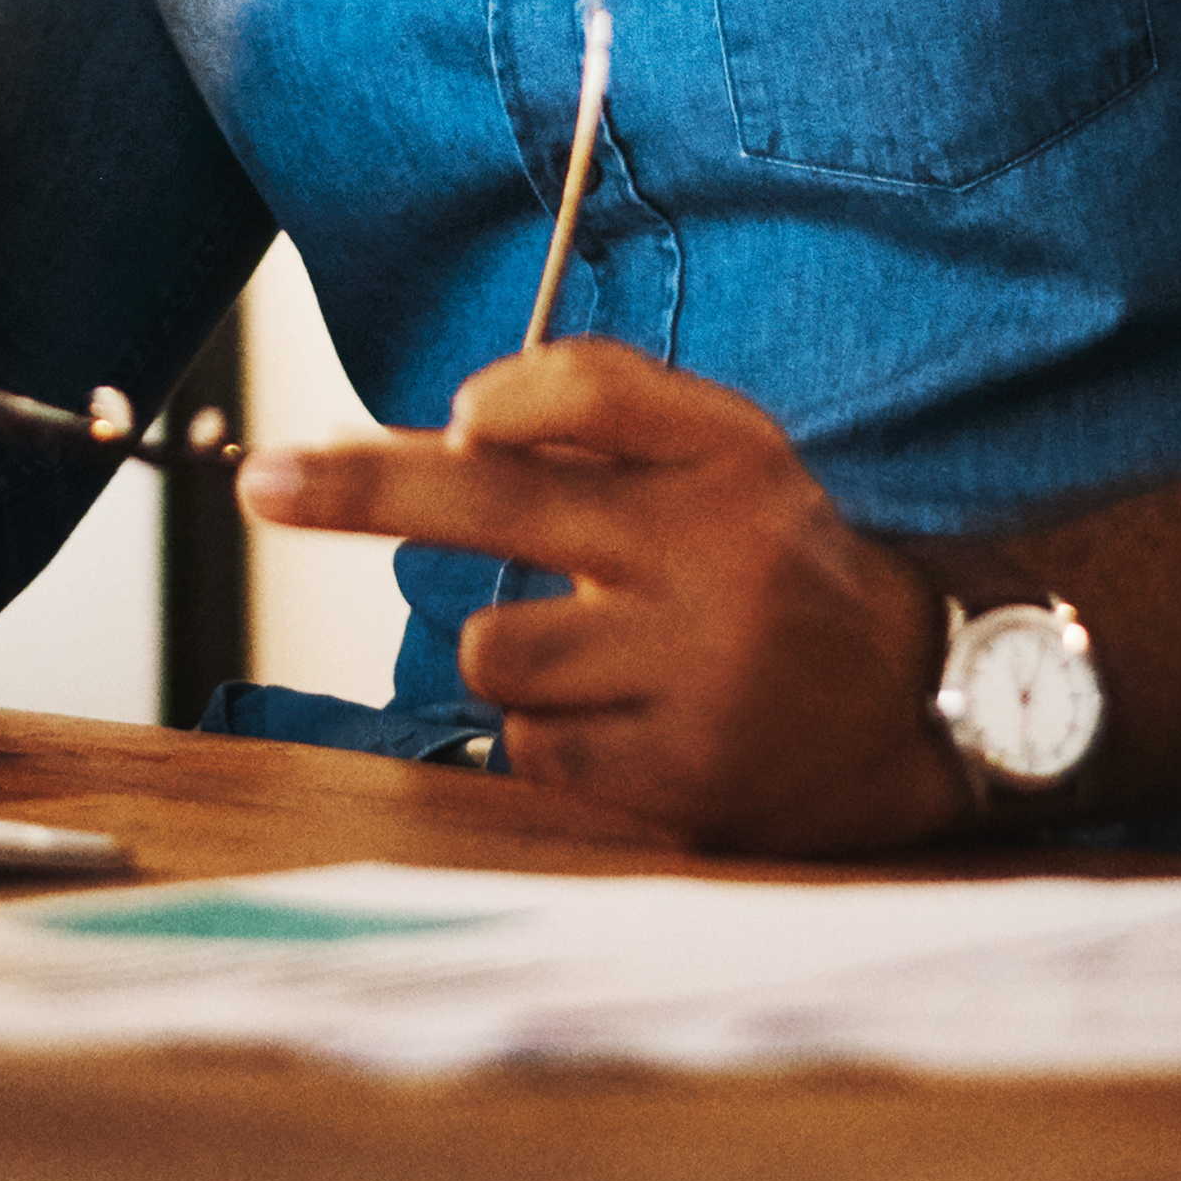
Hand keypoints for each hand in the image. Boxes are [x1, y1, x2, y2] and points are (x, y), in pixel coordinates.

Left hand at [241, 337, 969, 851]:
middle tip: (262, 480)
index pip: (592, 398)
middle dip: (362, 488)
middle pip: (501, 505)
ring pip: (498, 650)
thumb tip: (456, 419)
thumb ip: (601, 402)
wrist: (917, 703)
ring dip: (510, 651)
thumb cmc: (771, 555)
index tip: (447, 415)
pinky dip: (551, 734)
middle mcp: (712, 561)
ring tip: (597, 652)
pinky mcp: (679, 782)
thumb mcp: (724, 447)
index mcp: (722, 463)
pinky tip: (626, 719)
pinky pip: (532, 750)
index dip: (509, 399)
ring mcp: (694, 679)